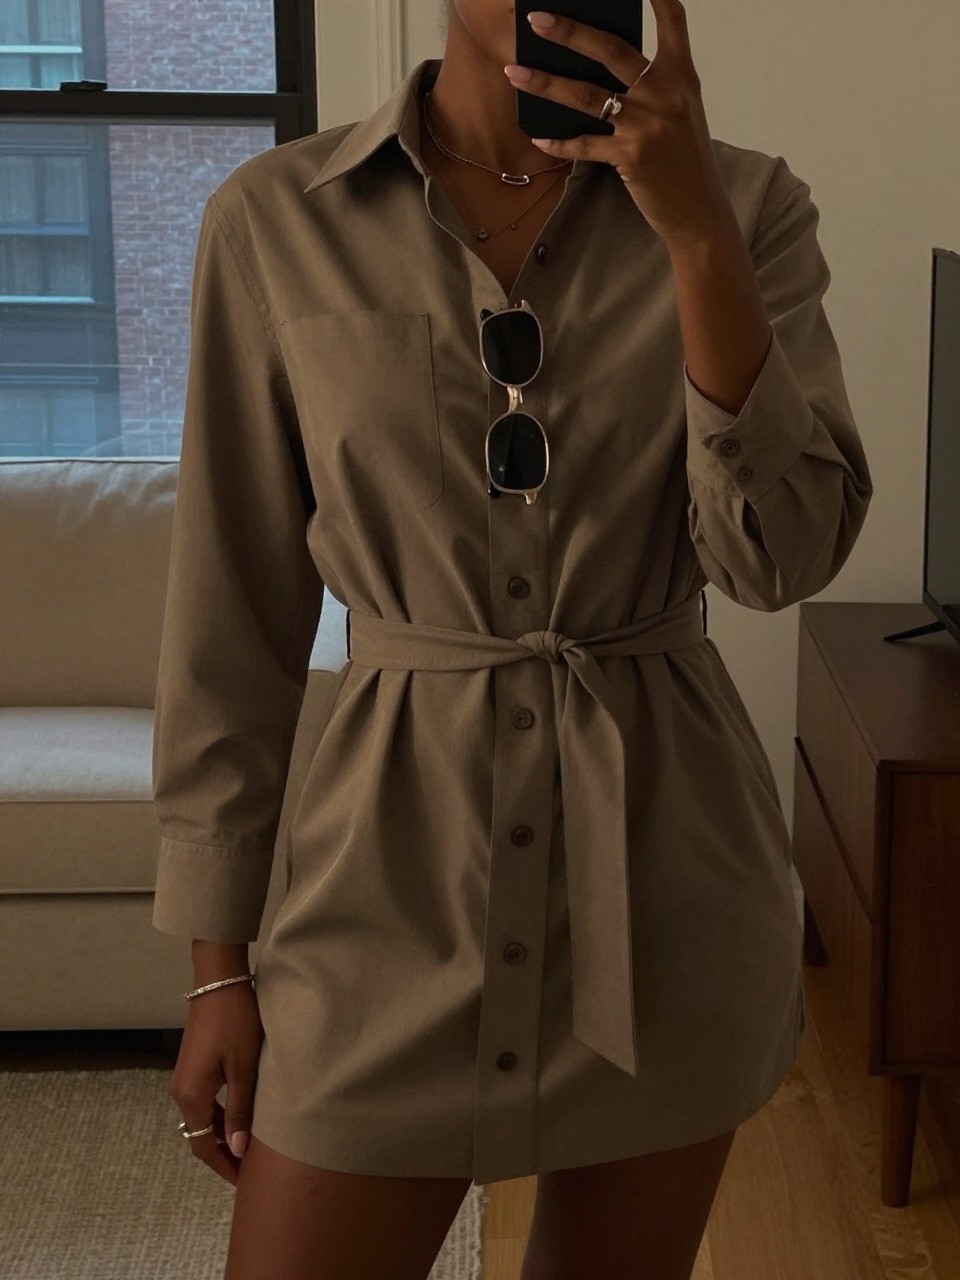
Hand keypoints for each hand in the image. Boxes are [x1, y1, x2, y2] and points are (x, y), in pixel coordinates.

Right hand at [169, 980, 263, 1186]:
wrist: (218, 982)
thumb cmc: (235, 1021)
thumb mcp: (243, 1068)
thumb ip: (240, 1110)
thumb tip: (239, 1150)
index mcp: (191, 1095)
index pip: (203, 1145)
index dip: (223, 1166)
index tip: (245, 1183)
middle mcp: (181, 1091)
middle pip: (200, 1135)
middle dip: (223, 1155)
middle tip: (251, 1170)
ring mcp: (184, 1078)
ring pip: (201, 1119)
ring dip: (221, 1136)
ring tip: (248, 1149)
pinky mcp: (192, 1066)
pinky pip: (203, 1102)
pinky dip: (219, 1117)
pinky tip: (238, 1118)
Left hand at [504, 0, 735, 248]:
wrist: (699, 211)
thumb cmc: (684, 160)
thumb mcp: (680, 112)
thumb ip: (652, 86)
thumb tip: (600, 68)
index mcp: (682, 76)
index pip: (672, 20)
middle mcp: (665, 93)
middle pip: (610, 50)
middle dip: (569, 31)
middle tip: (536, 18)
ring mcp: (646, 124)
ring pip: (585, 95)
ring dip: (545, 82)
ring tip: (513, 72)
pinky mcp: (629, 156)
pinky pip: (583, 144)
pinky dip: (558, 142)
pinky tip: (537, 137)